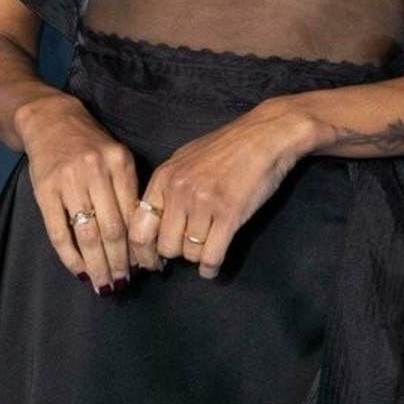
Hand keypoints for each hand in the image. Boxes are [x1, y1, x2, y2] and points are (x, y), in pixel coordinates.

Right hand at [16, 92, 148, 293]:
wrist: (51, 120)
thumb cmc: (90, 145)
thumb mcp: (116, 158)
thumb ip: (128, 192)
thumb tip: (141, 241)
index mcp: (120, 163)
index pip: (134, 214)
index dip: (140, 246)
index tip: (146, 268)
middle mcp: (96, 171)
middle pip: (113, 229)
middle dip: (120, 262)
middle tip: (123, 283)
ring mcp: (68, 181)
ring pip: (87, 235)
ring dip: (97, 265)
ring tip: (104, 284)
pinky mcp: (45, 191)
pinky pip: (59, 232)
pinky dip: (70, 256)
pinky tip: (79, 270)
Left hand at [127, 101, 308, 279]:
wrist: (264, 136)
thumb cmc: (227, 147)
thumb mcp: (185, 160)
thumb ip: (167, 189)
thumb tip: (154, 224)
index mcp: (163, 178)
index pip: (138, 229)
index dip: (143, 253)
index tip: (153, 262)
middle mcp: (179, 192)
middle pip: (165, 247)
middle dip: (176, 254)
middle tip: (187, 250)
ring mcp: (203, 204)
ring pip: (191, 254)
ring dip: (199, 256)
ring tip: (208, 245)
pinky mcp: (229, 215)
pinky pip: (211, 257)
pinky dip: (211, 268)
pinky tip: (213, 266)